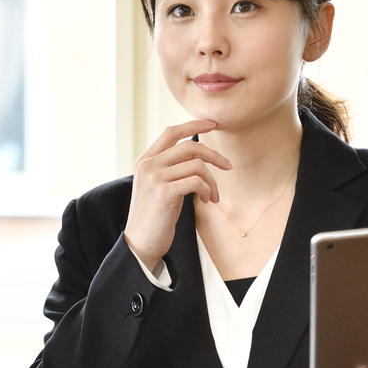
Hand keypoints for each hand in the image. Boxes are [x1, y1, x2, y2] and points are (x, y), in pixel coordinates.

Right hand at [124, 118, 225, 271]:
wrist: (140, 243)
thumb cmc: (154, 217)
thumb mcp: (156, 186)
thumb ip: (169, 168)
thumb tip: (198, 155)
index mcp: (145, 160)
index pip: (171, 133)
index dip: (194, 124)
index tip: (212, 125)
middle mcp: (148, 165)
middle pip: (190, 146)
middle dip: (214, 155)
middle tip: (228, 166)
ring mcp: (155, 178)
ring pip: (197, 165)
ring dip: (213, 181)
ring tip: (214, 196)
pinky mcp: (165, 193)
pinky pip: (197, 181)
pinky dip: (208, 190)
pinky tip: (207, 200)